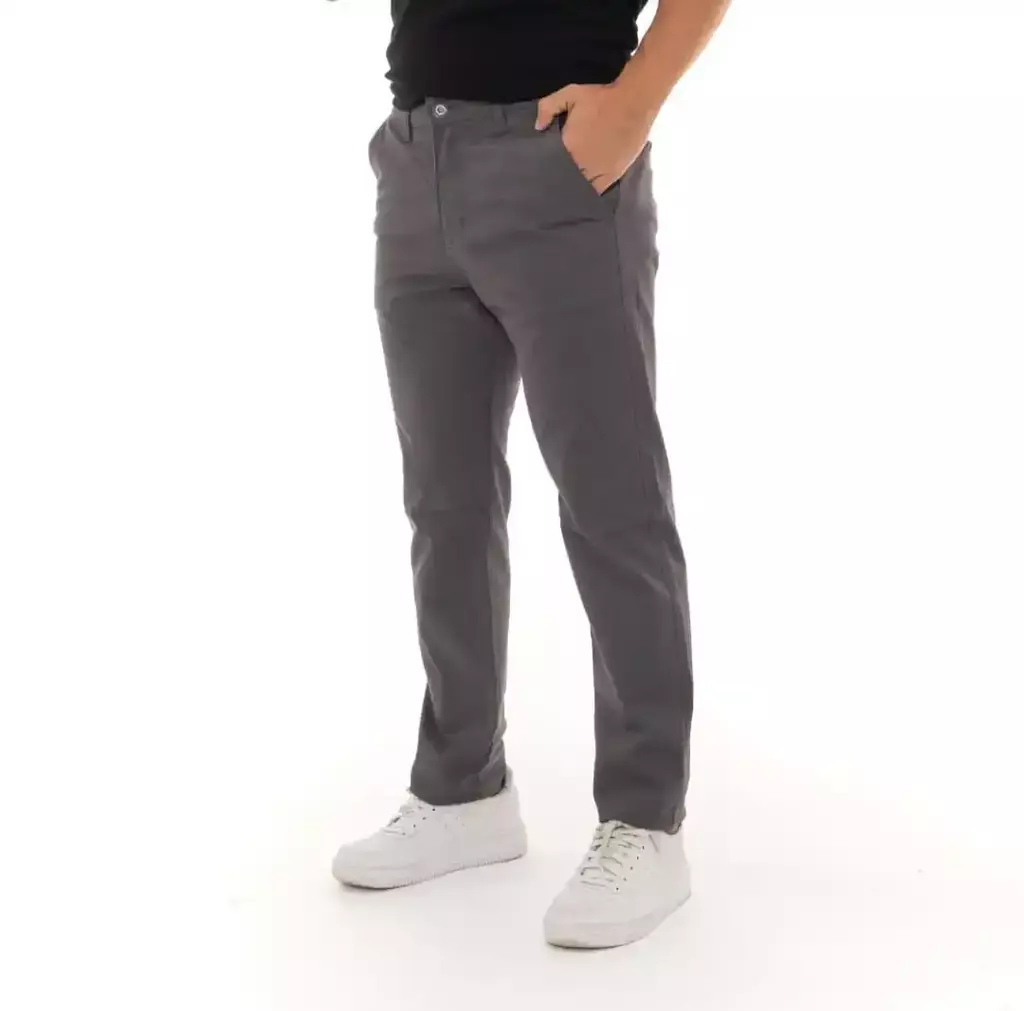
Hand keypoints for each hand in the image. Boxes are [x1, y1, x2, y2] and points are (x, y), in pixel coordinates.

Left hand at [535, 83, 653, 194]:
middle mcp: (581, 164)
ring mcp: (597, 172)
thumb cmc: (602, 98)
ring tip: (566, 190)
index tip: (540, 172)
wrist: (634, 102)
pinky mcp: (612, 176)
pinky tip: (583, 194)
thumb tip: (538, 127)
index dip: (546, 170)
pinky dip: (588, 193)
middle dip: (558, 181)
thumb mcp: (571, 93)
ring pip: (579, 188)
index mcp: (568, 146)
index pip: (550, 166)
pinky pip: (595, 192)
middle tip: (552, 182)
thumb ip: (548, 107)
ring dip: (573, 188)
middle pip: (564, 179)